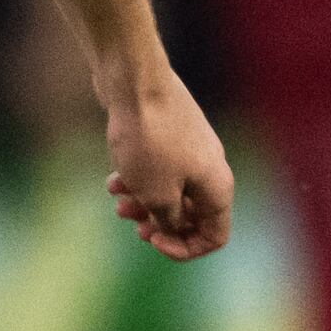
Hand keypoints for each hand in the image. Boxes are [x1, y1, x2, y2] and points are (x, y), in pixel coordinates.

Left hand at [99, 64, 237, 260]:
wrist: (135, 82)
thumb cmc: (149, 141)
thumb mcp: (156, 195)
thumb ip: (168, 220)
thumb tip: (172, 224)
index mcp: (217, 187)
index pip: (215, 236)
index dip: (185, 248)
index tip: (153, 241)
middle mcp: (210, 168)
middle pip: (191, 214)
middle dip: (158, 223)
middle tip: (132, 223)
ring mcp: (190, 149)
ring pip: (170, 191)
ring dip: (142, 202)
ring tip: (116, 200)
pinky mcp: (170, 135)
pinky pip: (158, 169)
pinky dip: (137, 178)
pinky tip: (113, 180)